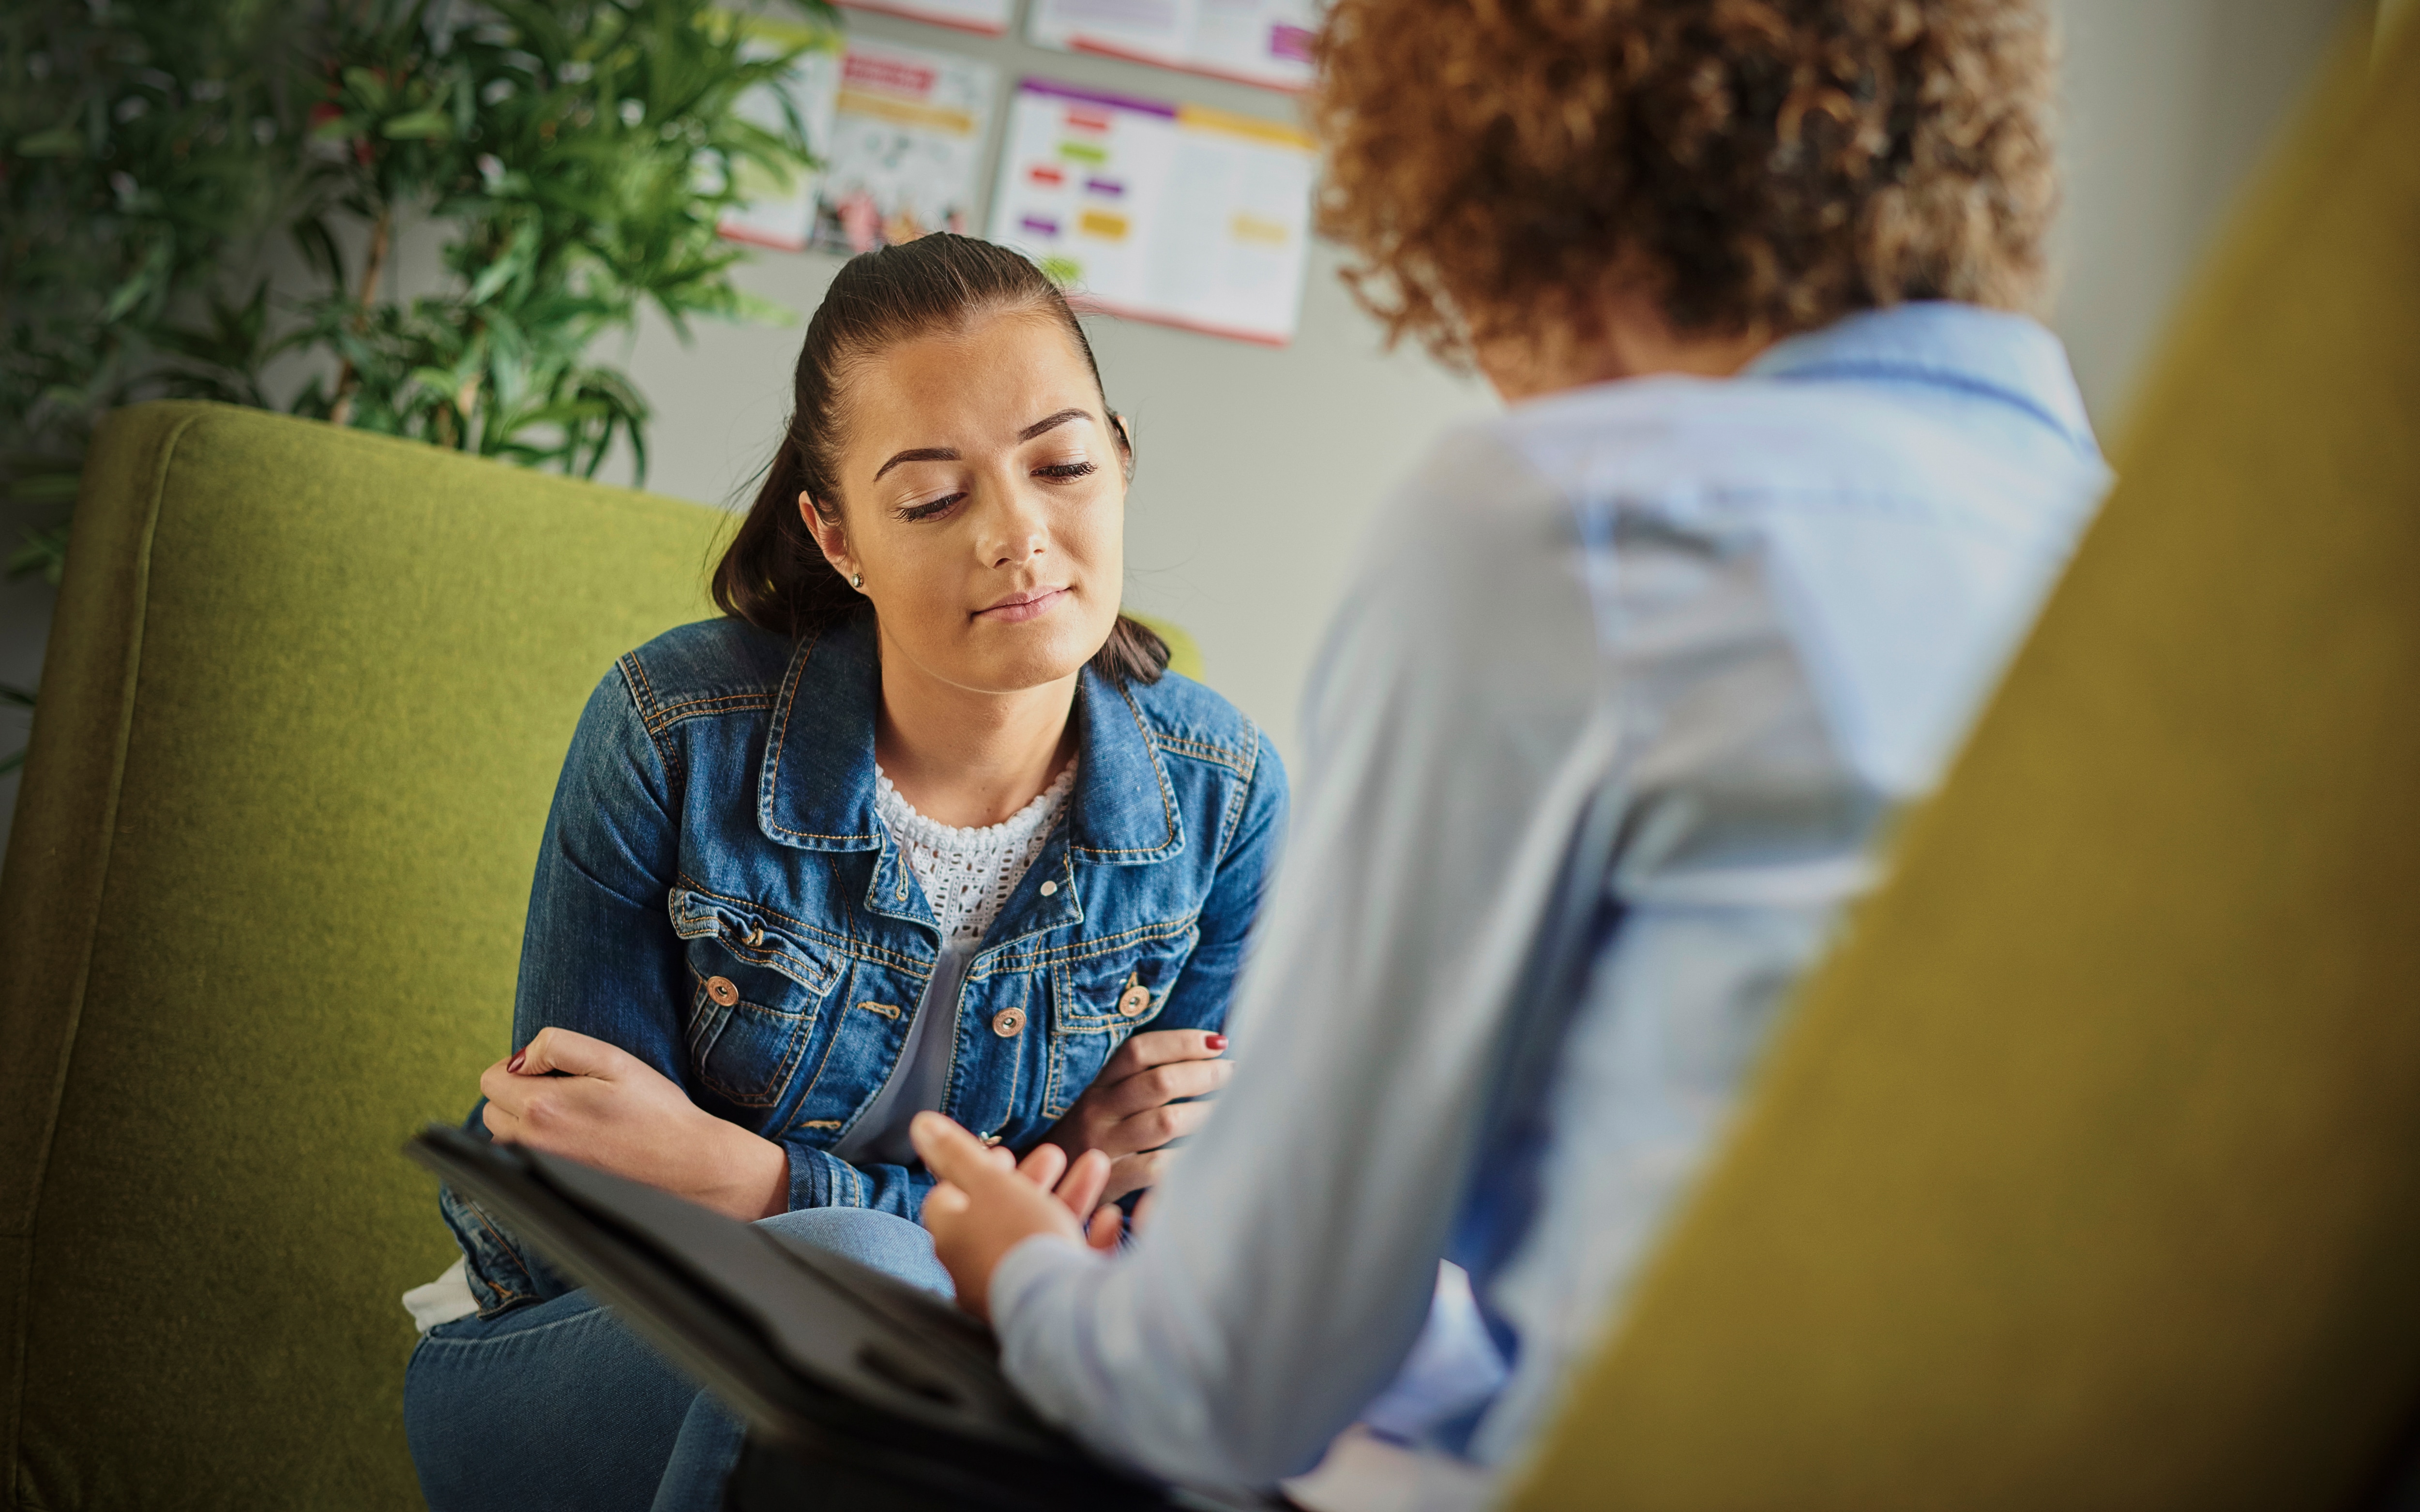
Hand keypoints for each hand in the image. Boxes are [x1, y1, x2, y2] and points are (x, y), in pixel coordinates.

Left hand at [480, 1027, 787, 1221]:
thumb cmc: (656, 1109)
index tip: (553, 1066)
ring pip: (502, 1134)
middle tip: (563, 1086)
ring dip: (521, 1117)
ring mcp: (540, 1168)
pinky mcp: (552, 1183)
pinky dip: (534, 1142)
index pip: (491, 1078)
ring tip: (569, 1111)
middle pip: (490, 1107)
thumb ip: (557, 1045)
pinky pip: (521, 1157)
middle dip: (515, 1090)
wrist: (686, 1163)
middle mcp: (532, 1142)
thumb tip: (520, 1057)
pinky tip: (572, 1135)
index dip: (520, 1063)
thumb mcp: (612, 1058)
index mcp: (543, 1107)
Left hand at [915, 1112, 1121, 1320]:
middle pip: (1003, 1214)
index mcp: (954, 1237)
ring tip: (1095, 1165)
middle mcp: (977, 1267)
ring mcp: (1015, 1288)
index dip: (977, 1171)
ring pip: (1041, 1235)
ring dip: (1070, 1197)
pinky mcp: (1051, 1306)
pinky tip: (1109, 1219)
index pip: (951, 1199)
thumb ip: (958, 1152)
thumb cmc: (1016, 1236)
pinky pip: (1068, 1268)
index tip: (1005, 1155)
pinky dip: (1088, 1240)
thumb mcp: (988, 1181)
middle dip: (1034, 1179)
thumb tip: (921, 1123)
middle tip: (1054, 1155)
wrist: (1056, 1306)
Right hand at [1041, 1029, 1230, 1200]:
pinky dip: (1186, 1157)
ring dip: (1205, 1113)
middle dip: (1204, 1074)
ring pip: (1165, 1121)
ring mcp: (1102, 1146)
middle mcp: (1096, 1110)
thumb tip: (1198, 1054)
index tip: (1218, 1042)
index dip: (1182, 1042)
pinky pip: (1157, 1166)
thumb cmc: (1085, 1135)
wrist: (1046, 1184)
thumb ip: (1134, 1080)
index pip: (1139, 1050)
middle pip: (1159, 1082)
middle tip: (1232, 1073)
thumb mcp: (1097, 1101)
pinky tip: (1204, 1152)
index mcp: (1094, 1083)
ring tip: (1226, 1110)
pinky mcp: (1109, 1182)